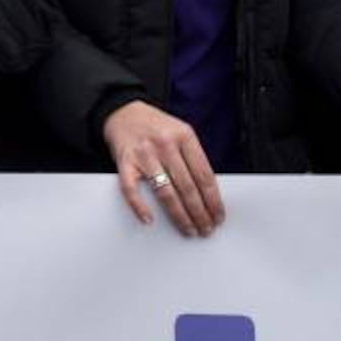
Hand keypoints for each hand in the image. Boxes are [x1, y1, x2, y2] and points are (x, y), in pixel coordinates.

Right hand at [102, 100, 223, 236]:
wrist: (122, 111)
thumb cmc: (155, 126)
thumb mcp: (181, 132)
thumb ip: (193, 157)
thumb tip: (208, 194)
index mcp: (184, 136)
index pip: (204, 176)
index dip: (214, 200)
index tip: (218, 216)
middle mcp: (165, 144)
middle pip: (188, 187)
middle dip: (199, 213)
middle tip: (206, 229)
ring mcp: (144, 154)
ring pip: (165, 192)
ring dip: (179, 216)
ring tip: (189, 229)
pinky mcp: (124, 162)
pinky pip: (131, 189)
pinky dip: (139, 206)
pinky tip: (149, 219)